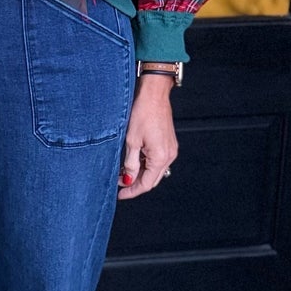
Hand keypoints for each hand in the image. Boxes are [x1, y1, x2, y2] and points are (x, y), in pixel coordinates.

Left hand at [118, 76, 176, 199]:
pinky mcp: (168, 143)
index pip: (146, 184)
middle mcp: (169, 156)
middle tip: (119, 185)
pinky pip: (157, 160)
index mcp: (160, 157)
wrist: (154, 95)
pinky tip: (134, 161)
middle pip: (152, 179)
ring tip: (123, 172)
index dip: (132, 191)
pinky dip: (146, 164)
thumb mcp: (131, 141)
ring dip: (140, 174)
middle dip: (135, 184)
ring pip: (154, 170)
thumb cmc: (142, 113)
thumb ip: (130, 163)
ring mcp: (170, 149)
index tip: (120, 194)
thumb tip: (127, 179)